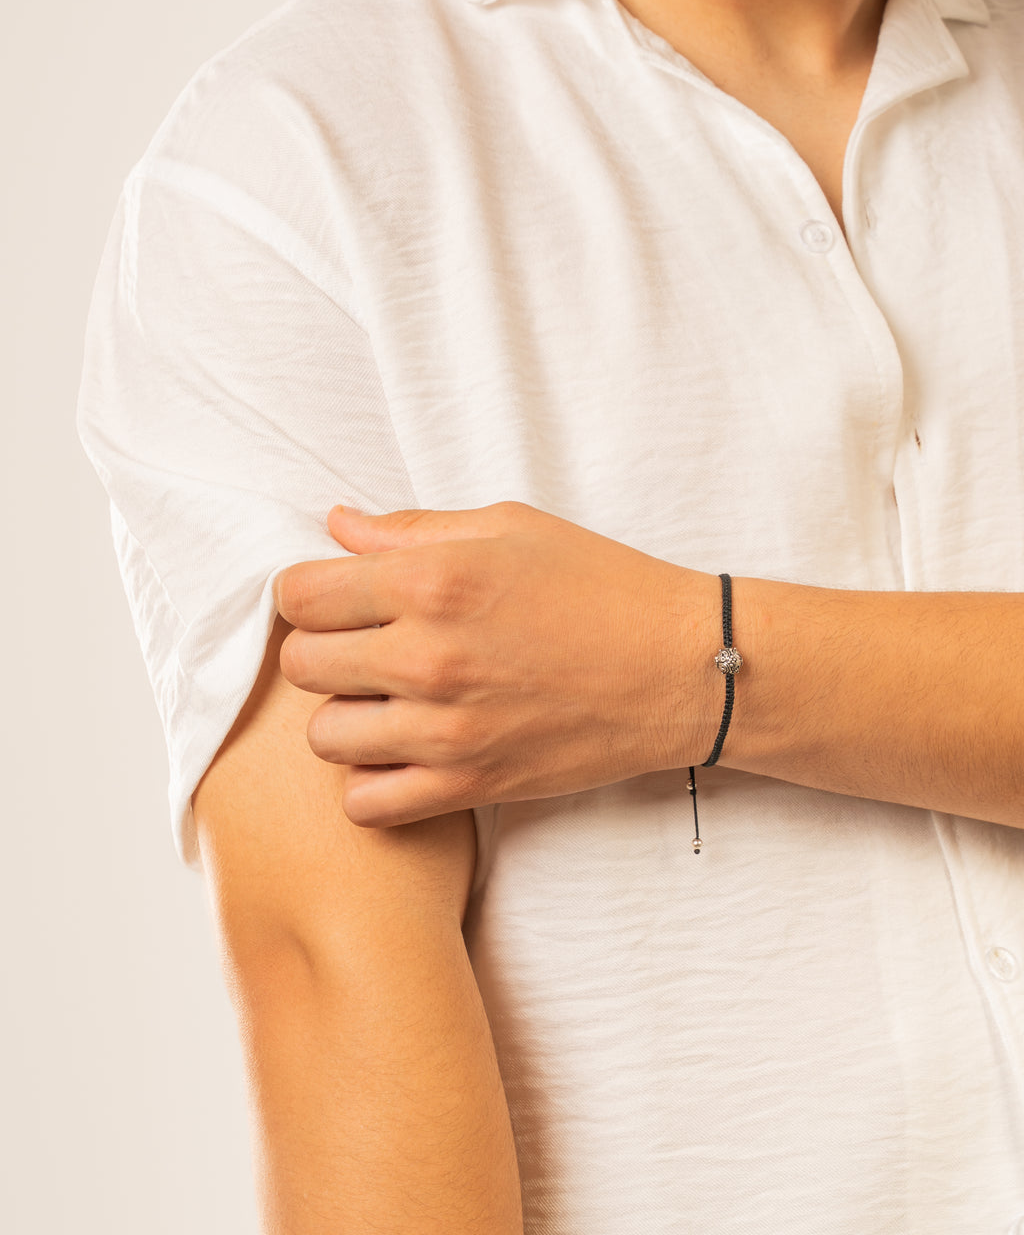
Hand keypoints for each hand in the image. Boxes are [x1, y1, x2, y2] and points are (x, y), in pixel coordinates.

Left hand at [273, 501, 717, 825]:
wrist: (680, 667)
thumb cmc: (602, 585)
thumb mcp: (511, 528)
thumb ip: (412, 529)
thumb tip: (336, 525)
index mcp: (432, 579)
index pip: (298, 594)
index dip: (310, 592)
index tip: (338, 598)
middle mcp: (428, 656)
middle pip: (300, 664)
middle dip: (324, 650)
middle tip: (368, 646)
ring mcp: (446, 730)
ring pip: (323, 737)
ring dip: (347, 716)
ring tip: (391, 701)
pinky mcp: (470, 786)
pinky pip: (365, 803)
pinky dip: (372, 783)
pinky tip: (406, 753)